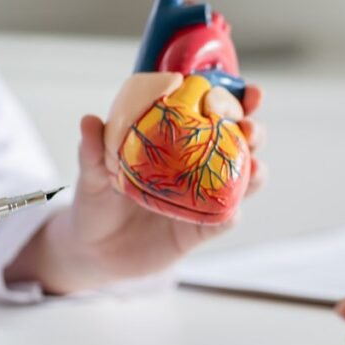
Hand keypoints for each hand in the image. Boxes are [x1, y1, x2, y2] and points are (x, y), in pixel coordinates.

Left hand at [6, 73, 265, 292]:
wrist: (93, 251)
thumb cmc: (96, 203)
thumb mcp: (92, 174)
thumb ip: (93, 150)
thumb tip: (90, 121)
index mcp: (177, 142)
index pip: (213, 114)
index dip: (237, 101)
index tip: (249, 93)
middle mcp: (196, 167)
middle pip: (238, 144)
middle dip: (254, 133)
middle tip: (250, 129)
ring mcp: (202, 198)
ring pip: (242, 181)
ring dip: (254, 171)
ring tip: (254, 166)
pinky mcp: (200, 230)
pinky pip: (224, 220)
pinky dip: (232, 213)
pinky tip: (233, 209)